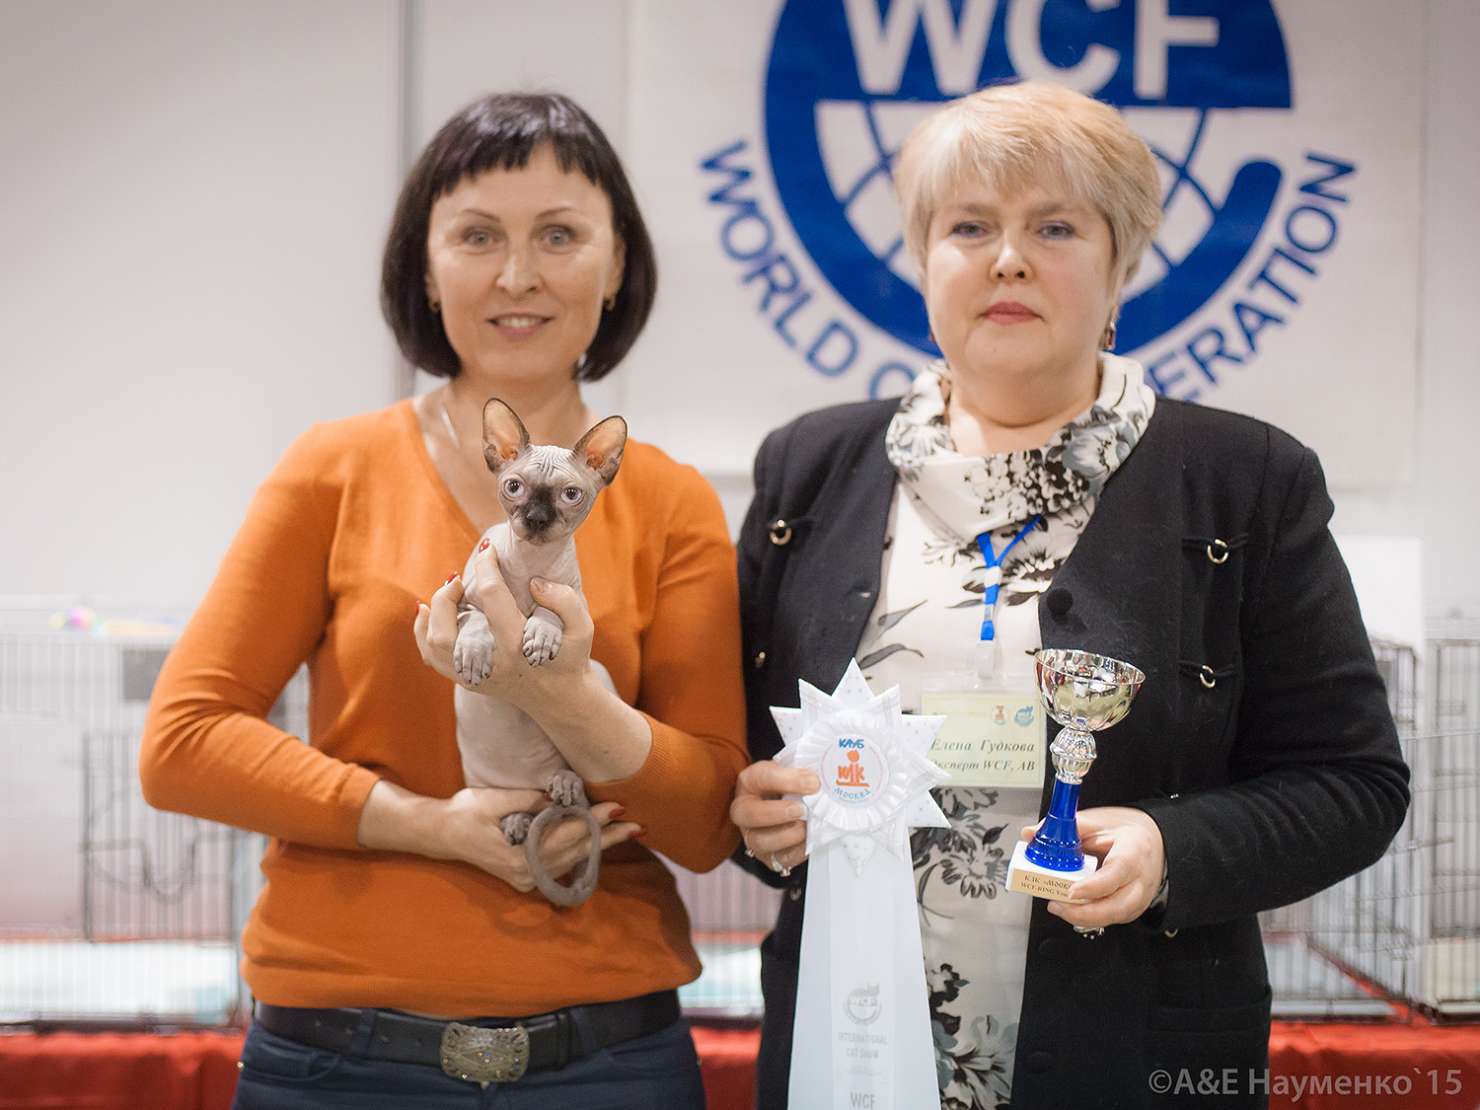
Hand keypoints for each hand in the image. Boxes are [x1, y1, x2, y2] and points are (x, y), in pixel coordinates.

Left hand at [414, 550, 594, 708]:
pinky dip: (423, 632)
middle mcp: (490, 662)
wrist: (560, 699)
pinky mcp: (467, 679)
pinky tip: (427, 611)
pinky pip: (432, 656)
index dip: (486, 565)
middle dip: (447, 593)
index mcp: (517, 645)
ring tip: (448, 592)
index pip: (492, 595)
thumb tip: (533, 583)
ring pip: (434, 643)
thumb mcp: (582, 628)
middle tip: (460, 578)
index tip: (488, 549)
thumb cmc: (570, 658)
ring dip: (433, 612)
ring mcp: (475, 674)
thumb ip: (565, 600)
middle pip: (448, 626)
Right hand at [440, 787, 639, 893]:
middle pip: (576, 851)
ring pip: (573, 860)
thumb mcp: (496, 798)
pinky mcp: (526, 876)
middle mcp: (526, 872)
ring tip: (627, 832)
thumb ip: (531, 800)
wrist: (442, 834)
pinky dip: (582, 852)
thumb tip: (564, 798)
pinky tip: (600, 842)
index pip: (567, 834)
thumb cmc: (466, 811)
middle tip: (637, 823)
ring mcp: (526, 878)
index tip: (618, 807)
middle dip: (608, 836)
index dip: (594, 820)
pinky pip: (561, 865)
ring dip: (600, 845)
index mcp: (519, 855)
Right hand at [731, 760, 819, 876]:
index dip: (786, 780)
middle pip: (748, 814)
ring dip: (787, 835)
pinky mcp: (769, 857)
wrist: (792, 806)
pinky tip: (810, 840)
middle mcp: (745, 810)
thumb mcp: (793, 773)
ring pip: (759, 841)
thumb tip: (818, 783)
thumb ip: (802, 775)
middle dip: (777, 812)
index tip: (813, 782)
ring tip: (806, 826)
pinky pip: (780, 859)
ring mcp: (753, 836)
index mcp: (750, 782)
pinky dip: (797, 851)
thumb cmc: (791, 786)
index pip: (760, 777)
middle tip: (802, 810)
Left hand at [1019, 805, 1164, 927]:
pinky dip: (1090, 916)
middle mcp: (1141, 880)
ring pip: (1114, 917)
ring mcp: (1140, 897)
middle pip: (1118, 906)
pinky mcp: (1133, 908)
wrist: (1155, 842)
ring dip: (1084, 917)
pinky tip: (1071, 908)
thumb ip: (1066, 828)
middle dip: (1084, 913)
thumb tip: (1030, 833)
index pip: (1117, 873)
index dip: (1093, 886)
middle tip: (1055, 904)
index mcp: (1134, 851)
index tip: (1070, 892)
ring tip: (1057, 907)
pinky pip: (1111, 918)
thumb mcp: (1099, 821)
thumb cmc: (1126, 832)